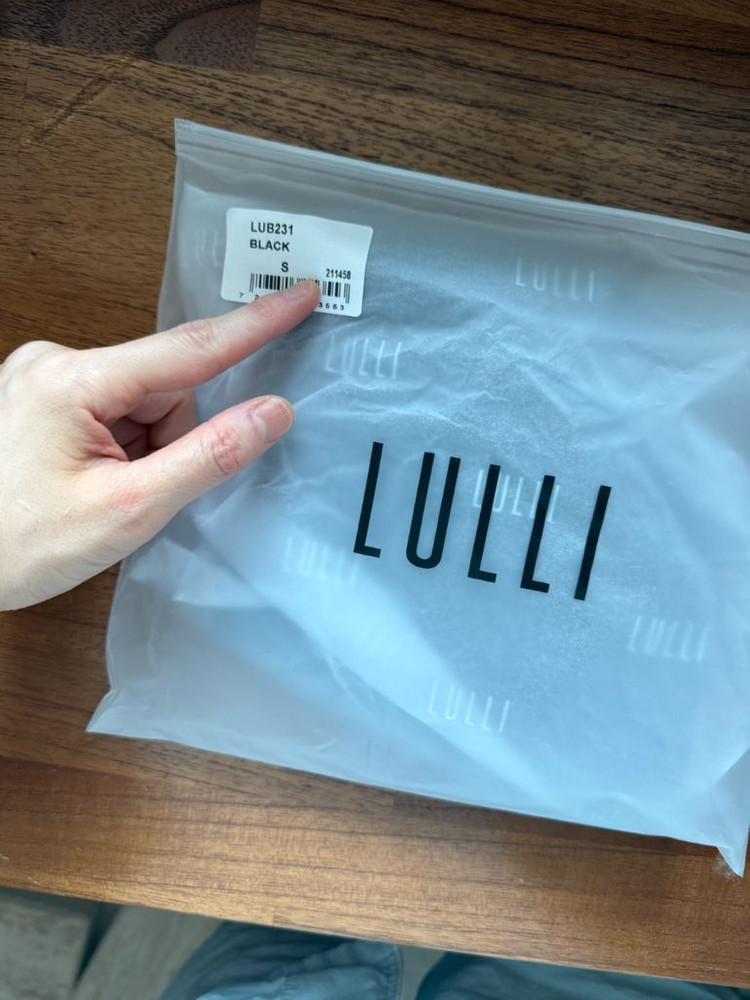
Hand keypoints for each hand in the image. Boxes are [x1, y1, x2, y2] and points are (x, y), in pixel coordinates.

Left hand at [0, 281, 318, 610]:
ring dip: (145, 451)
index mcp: (75, 381)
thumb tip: (273, 412)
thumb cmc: (17, 544)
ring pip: (143, 405)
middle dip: (170, 442)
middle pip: (167, 389)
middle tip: (138, 493)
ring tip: (104, 494)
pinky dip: (123, 450)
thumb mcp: (129, 510)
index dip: (254, 325)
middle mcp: (58, 363)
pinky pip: (115, 413)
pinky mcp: (42, 399)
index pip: (190, 349)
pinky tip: (91, 483)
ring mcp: (46, 380)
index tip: (299, 297)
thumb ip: (209, 455)